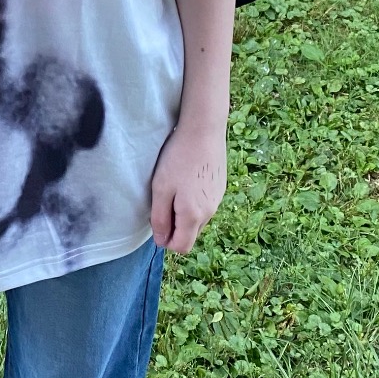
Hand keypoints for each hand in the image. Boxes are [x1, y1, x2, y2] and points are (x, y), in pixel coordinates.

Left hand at [149, 118, 226, 253]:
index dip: (166, 241)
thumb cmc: (178, 158)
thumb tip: (162, 241)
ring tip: (175, 188)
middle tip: (163, 201)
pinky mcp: (221, 187)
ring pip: (198, 219)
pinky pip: (205, 204)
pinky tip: (187, 179)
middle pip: (190, 234)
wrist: (204, 130)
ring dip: (185, 213)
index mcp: (193, 216)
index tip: (157, 221)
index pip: (182, 247)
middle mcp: (209, 212)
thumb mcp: (160, 188)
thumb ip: (160, 218)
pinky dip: (194, 200)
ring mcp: (218, 200)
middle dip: (175, 227)